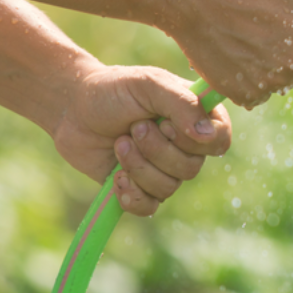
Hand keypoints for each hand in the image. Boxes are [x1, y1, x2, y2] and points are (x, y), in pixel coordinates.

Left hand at [53, 64, 231, 215]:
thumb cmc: (114, 90)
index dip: (195, 141)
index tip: (167, 124)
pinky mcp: (140, 187)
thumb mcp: (149, 85)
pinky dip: (131, 195)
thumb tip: (207, 135)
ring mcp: (164, 168)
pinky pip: (149, 207)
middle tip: (134, 128)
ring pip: (169, 188)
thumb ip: (182, 104)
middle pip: (191, 168)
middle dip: (156, 150)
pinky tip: (116, 177)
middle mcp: (186, 146)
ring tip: (119, 143)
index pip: (220, 140)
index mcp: (198, 117)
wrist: (73, 109)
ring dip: (138, 167)